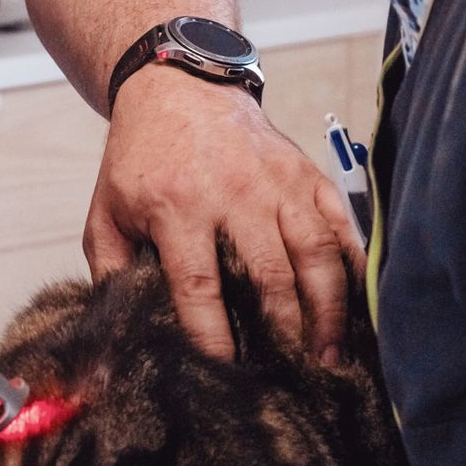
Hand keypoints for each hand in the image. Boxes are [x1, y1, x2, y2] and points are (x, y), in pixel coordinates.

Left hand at [88, 70, 360, 364]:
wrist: (178, 87)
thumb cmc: (141, 158)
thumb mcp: (106, 211)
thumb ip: (111, 271)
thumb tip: (116, 332)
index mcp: (177, 206)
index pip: (200, 285)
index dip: (214, 336)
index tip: (226, 374)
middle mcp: (234, 193)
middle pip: (270, 276)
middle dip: (284, 334)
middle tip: (293, 378)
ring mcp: (277, 183)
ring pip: (315, 254)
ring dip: (328, 310)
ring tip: (330, 356)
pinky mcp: (306, 173)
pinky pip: (341, 224)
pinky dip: (355, 265)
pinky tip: (360, 303)